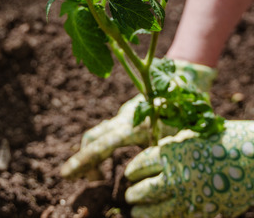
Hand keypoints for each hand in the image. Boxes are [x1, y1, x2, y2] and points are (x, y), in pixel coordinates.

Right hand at [60, 60, 215, 178]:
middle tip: (70, 177)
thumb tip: (144, 172)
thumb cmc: (186, 107)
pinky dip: (102, 145)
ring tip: (96, 175)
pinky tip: (106, 160)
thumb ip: (158, 151)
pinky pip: (108, 131)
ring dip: (92, 153)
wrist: (184, 76)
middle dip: (81, 160)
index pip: (102, 146)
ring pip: (99, 134)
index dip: (84, 161)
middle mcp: (125, 119)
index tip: (66, 175)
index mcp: (135, 125)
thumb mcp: (176, 133)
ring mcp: (125, 115)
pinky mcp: (128, 114)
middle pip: (93, 139)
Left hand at [124, 113, 253, 217]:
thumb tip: (157, 155)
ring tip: (138, 211)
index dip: (133, 170)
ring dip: (143, 212)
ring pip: (155, 211)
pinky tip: (165, 216)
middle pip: (143, 190)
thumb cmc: (234, 139)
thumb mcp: (200, 134)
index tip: (130, 174)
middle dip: (134, 194)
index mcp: (174, 151)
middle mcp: (177, 175)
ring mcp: (190, 196)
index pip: (142, 164)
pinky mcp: (205, 211)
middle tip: (130, 196)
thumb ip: (178, 146)